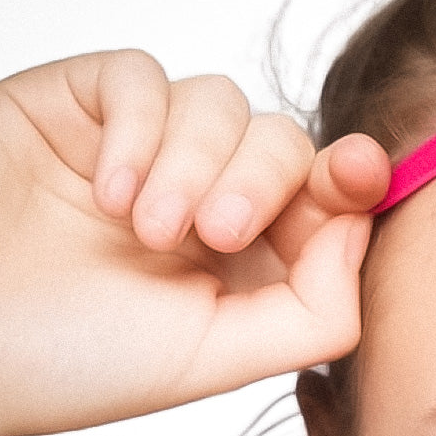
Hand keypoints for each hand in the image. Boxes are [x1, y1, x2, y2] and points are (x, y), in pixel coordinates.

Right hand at [0, 49, 389, 435]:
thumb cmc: (75, 359)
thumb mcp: (216, 356)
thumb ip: (314, 311)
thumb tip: (360, 229)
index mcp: (252, 257)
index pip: (325, 196)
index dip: (352, 178)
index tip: (359, 176)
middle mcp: (208, 195)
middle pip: (284, 142)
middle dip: (260, 183)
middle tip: (210, 236)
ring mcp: (148, 147)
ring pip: (222, 103)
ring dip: (192, 164)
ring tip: (142, 229)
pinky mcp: (85, 105)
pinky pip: (145, 76)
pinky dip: (138, 130)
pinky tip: (104, 191)